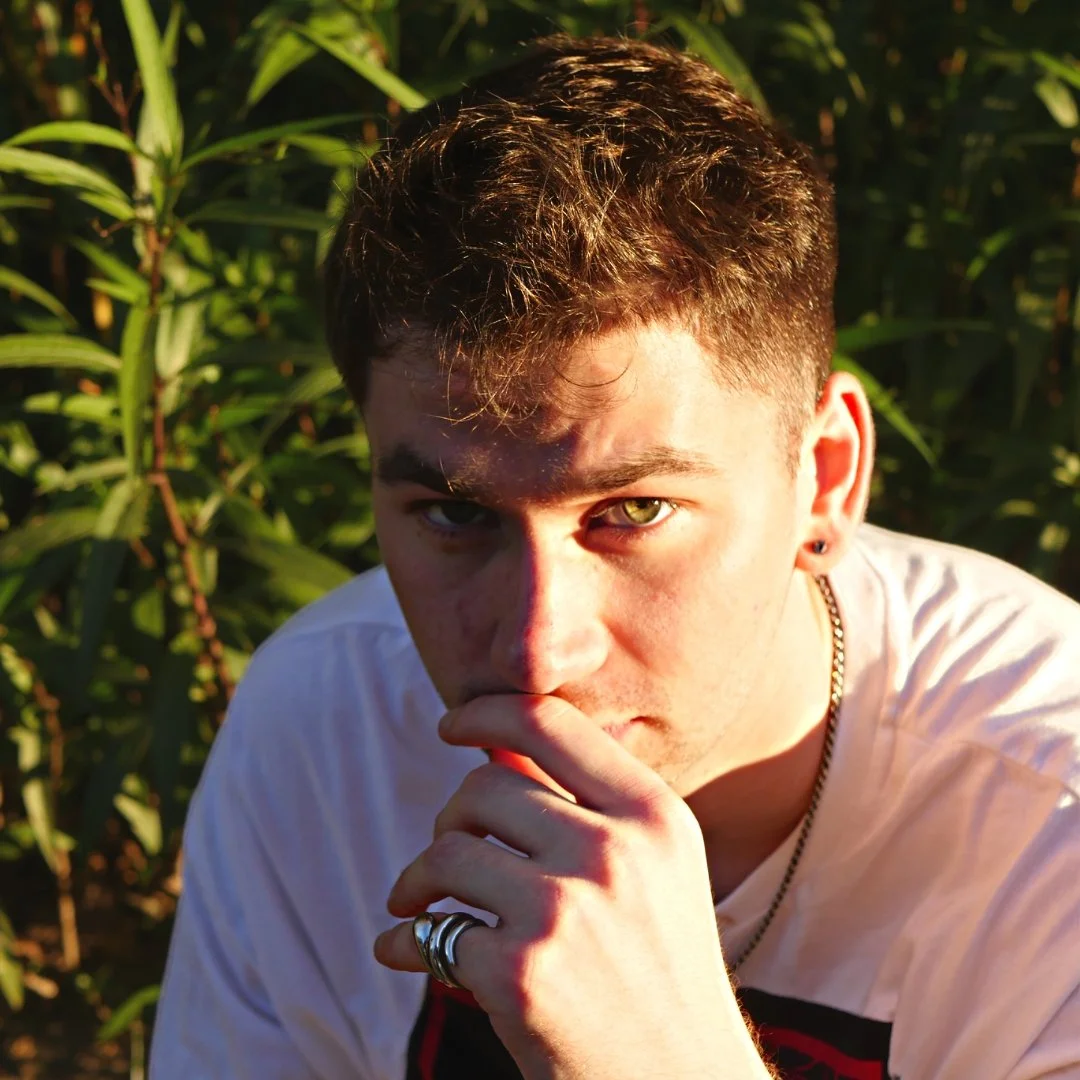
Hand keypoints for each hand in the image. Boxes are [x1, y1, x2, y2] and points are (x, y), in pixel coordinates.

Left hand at [373, 695, 770, 1079]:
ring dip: (419, 880)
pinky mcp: (521, 973)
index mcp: (654, 815)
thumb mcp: (650, 873)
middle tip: (445, 857)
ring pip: (448, 851)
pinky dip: (405, 939)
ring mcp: (566, 911)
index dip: (486, 712)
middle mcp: (615, 852)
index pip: (549, 723)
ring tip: (419, 904)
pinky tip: (405, 949)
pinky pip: (430, 930)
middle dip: (451, 819)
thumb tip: (491, 744)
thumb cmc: (659, 975)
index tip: (451, 725)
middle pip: (483, 788)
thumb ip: (581, 805)